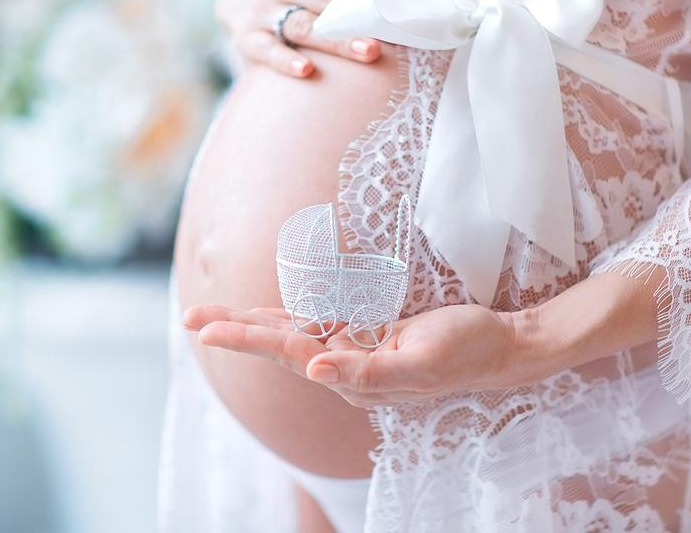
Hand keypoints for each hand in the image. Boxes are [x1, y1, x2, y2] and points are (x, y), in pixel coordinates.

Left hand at [184, 303, 522, 407]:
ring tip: (212, 316)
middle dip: (236, 330)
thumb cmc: (466, 351)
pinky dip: (291, 317)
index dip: (248, 338)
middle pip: (280, 345)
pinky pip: (320, 324)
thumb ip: (368, 373)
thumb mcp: (421, 361)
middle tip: (190, 317)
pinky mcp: (369, 334)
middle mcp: (347, 367)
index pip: (289, 354)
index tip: (207, 329)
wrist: (501, 347)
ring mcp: (357, 351)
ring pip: (294, 334)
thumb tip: (314, 369)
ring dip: (254, 324)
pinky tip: (268, 313)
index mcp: (354, 377)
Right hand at [215, 0, 402, 77]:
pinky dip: (285, 61)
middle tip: (398, 33)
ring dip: (337, 41)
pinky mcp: (248, 37)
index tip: (409, 9)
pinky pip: (268, 50)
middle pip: (330, 0)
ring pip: (305, 26)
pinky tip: (306, 71)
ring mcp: (263, 9)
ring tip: (369, 52)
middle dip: (364, 17)